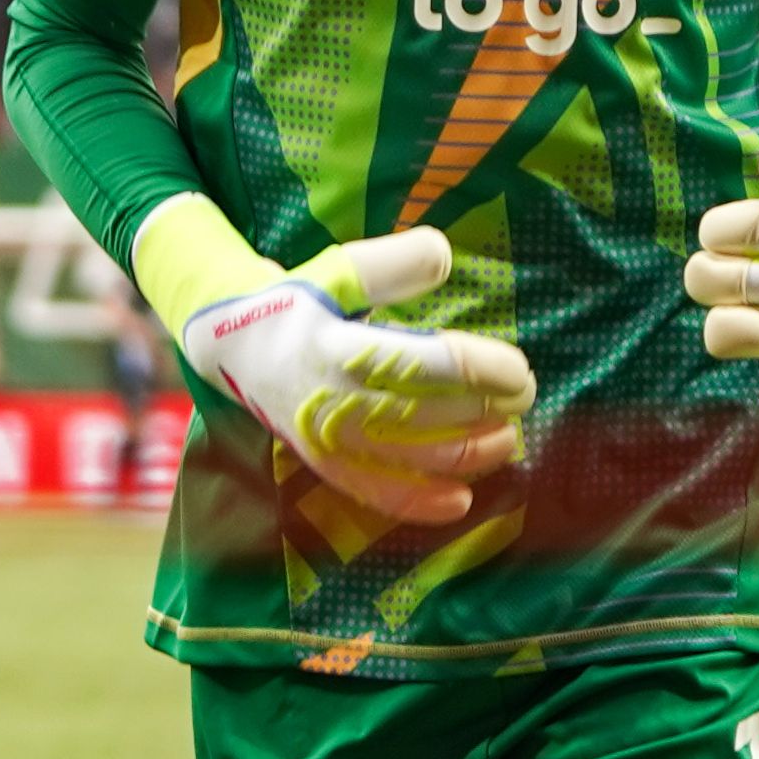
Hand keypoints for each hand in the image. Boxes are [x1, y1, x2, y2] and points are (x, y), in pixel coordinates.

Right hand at [176, 227, 533, 523]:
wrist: (233, 347)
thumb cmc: (296, 302)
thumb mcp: (337, 268)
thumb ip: (394, 262)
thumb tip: (445, 255)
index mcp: (341, 347)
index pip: (431, 364)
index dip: (484, 370)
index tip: (520, 369)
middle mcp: (336, 400)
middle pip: (432, 415)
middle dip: (488, 409)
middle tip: (524, 395)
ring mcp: (331, 440)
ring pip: (414, 459)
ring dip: (471, 454)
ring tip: (508, 438)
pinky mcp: (327, 466)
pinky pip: (378, 495)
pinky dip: (422, 503)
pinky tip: (462, 501)